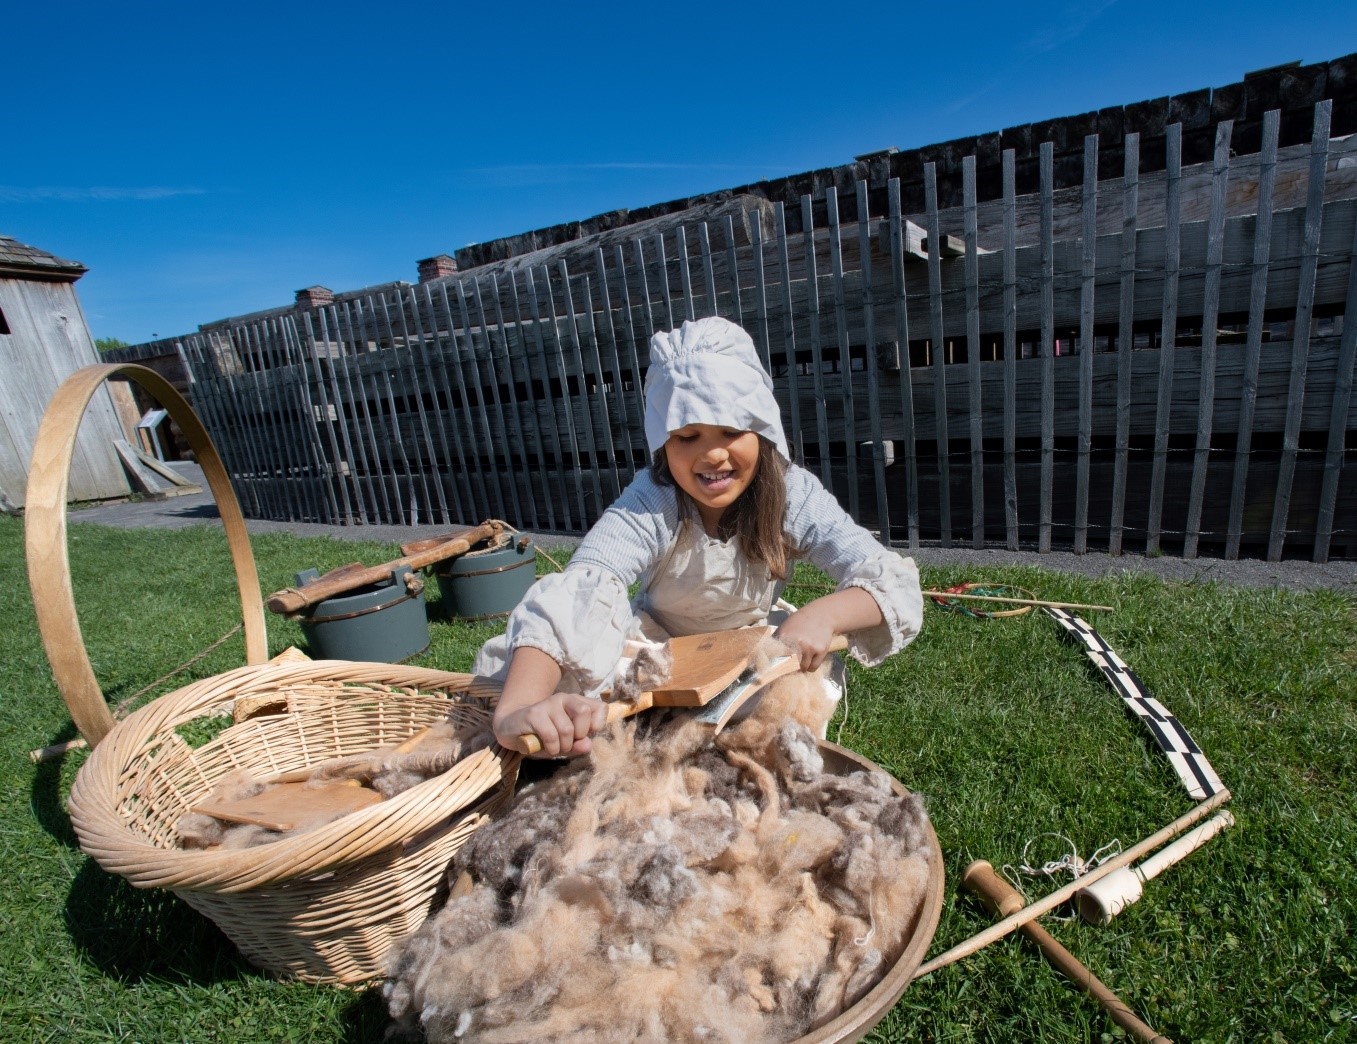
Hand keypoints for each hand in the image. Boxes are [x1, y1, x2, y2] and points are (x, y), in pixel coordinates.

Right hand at [493, 692, 607, 757]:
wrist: (511, 728)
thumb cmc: (543, 736)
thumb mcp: (564, 743)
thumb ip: (578, 745)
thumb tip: (588, 745)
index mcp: (576, 702)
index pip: (600, 707)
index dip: (597, 725)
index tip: (584, 735)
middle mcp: (563, 698)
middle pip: (584, 713)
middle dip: (579, 735)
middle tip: (568, 743)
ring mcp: (548, 704)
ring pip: (567, 729)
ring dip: (563, 746)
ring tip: (553, 747)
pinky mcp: (534, 713)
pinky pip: (551, 735)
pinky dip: (551, 748)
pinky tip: (545, 747)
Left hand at [773, 606, 838, 671]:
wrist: (821, 614)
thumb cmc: (799, 621)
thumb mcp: (784, 627)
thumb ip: (777, 641)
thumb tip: (767, 657)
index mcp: (784, 636)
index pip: (775, 658)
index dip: (776, 665)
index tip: (776, 667)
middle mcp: (796, 642)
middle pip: (789, 666)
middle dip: (790, 667)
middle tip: (791, 664)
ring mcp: (809, 647)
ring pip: (803, 668)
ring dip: (801, 667)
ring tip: (802, 659)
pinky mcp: (821, 650)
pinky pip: (813, 668)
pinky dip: (811, 667)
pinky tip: (810, 659)